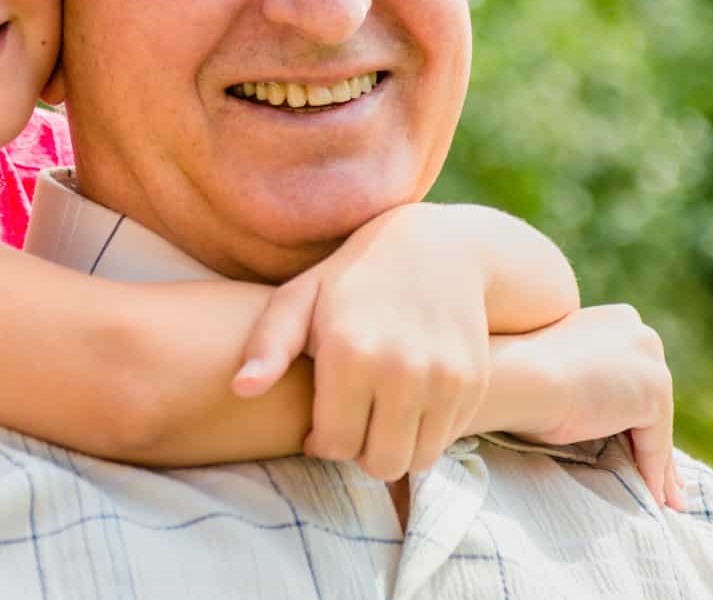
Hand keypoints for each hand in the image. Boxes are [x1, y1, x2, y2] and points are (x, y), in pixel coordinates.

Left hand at [234, 203, 489, 480]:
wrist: (439, 248)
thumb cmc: (353, 278)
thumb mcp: (301, 297)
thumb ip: (267, 345)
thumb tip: (241, 389)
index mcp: (348, 353)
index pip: (335, 446)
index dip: (323, 439)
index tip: (323, 419)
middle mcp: (399, 370)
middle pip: (379, 464)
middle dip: (361, 450)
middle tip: (354, 419)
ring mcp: (442, 377)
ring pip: (415, 460)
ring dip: (396, 446)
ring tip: (381, 413)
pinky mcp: (471, 381)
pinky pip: (445, 438)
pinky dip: (427, 430)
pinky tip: (412, 397)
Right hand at [492, 303, 681, 509]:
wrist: (519, 374)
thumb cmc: (518, 376)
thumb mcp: (557, 371)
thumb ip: (583, 382)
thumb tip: (588, 415)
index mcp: (614, 320)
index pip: (631, 376)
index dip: (632, 412)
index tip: (633, 440)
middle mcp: (639, 331)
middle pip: (650, 397)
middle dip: (654, 437)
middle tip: (661, 476)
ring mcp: (650, 360)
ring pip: (657, 423)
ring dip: (658, 462)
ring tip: (663, 495)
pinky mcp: (654, 392)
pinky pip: (657, 444)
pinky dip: (655, 472)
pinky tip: (654, 497)